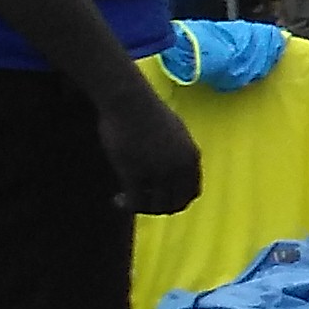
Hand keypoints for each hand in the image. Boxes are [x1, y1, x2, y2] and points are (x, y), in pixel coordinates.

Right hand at [98, 93, 201, 215]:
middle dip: (158, 208)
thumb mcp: (175, 134)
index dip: (176, 200)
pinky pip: (135, 200)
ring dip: (141, 208)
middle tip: (140, 204)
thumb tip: (174, 174)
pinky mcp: (136, 172)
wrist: (128, 99)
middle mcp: (180, 168)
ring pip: (155, 206)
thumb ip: (179, 155)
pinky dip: (127, 205)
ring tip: (124, 201)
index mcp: (192, 157)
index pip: (191, 193)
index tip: (159, 198)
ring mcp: (159, 172)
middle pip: (175, 204)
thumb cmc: (147, 112)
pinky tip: (117, 200)